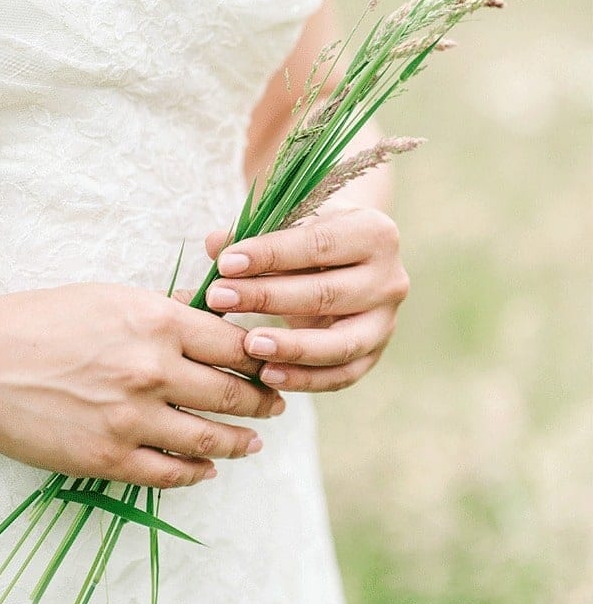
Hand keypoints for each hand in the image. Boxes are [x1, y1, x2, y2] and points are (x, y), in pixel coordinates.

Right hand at [0, 283, 285, 488]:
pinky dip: (196, 473)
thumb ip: (163, 308)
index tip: (270, 364)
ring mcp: (132, 418)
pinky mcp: (109, 457)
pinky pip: (171, 473)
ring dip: (240, 442)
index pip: (235, 346)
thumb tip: (208, 312)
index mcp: (155, 321)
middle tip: (275, 405)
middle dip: (263, 402)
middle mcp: (151, 370)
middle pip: (233, 394)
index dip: (261, 358)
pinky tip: (205, 468)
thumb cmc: (41, 320)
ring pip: (210, 439)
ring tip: (251, 442)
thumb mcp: (107, 298)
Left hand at [202, 203, 409, 392]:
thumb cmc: (307, 238)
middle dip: (267, 297)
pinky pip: (341, 375)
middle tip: (218, 298)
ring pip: (340, 343)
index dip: (270, 254)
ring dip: (290, 347)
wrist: (342, 261)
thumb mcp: (287, 224)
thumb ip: (253, 234)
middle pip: (326, 294)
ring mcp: (385, 321)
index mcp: (373, 232)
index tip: (225, 263)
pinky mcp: (374, 354)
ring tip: (247, 345)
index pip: (318, 243)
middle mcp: (390, 278)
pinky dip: (305, 378)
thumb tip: (214, 243)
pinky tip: (267, 374)